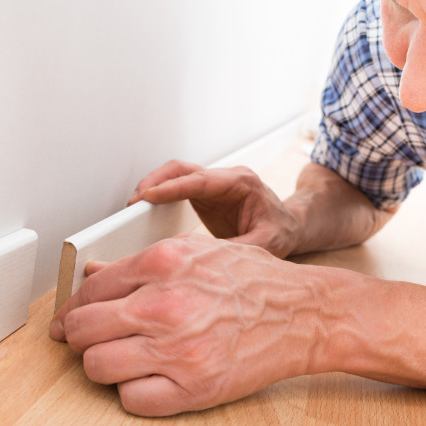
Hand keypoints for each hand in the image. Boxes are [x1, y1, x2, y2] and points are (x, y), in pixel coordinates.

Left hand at [49, 233, 331, 415]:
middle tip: (94, 340)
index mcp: (162, 263)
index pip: (89, 291)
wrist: (303, 312)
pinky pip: (131, 400)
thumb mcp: (195, 252)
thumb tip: (93, 275)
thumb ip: (140, 263)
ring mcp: (178, 349)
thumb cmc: (253, 280)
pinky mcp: (194, 388)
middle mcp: (165, 304)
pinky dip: (133, 392)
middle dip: (83, 337)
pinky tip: (149, 379)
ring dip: (104, 367)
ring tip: (123, 360)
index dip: (76, 309)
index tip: (75, 319)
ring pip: (97, 367)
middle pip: (83, 330)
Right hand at [127, 160, 301, 257]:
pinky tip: (149, 207)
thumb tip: (200, 255)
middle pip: (184, 170)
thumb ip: (235, 248)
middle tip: (135, 201)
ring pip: (178, 175)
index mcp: (242, 183)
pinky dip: (161, 194)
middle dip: (156, 181)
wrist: (290, 226)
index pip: (201, 180)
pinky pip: (179, 187)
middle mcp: (226, 178)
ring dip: (155, 185)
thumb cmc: (282, 231)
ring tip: (136, 205)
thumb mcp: (266, 244)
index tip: (149, 195)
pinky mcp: (206, 195)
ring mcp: (215, 184)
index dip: (172, 187)